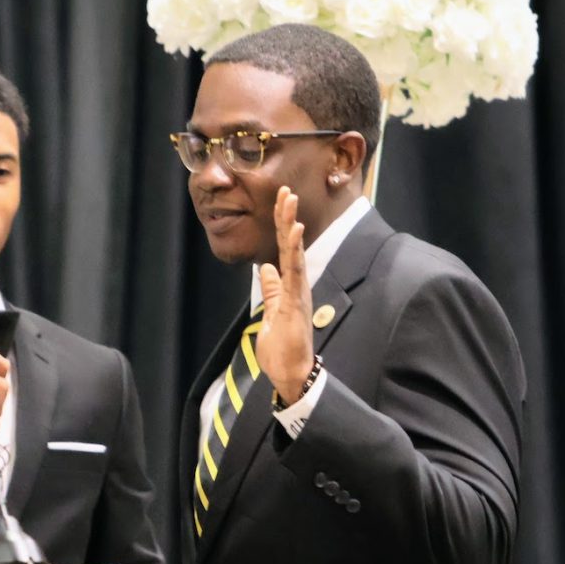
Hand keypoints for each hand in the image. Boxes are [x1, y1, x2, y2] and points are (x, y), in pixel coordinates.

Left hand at [256, 186, 315, 403]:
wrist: (292, 374)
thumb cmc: (283, 348)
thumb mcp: (272, 313)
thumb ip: (272, 290)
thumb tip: (265, 269)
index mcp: (290, 286)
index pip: (283, 250)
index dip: (281, 225)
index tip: (281, 201)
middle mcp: (298, 284)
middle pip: (290, 245)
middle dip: (287, 216)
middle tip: (285, 190)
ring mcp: (299, 292)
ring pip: (294, 252)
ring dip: (291, 226)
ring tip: (289, 201)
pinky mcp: (297, 301)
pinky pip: (295, 272)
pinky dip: (294, 250)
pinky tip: (294, 231)